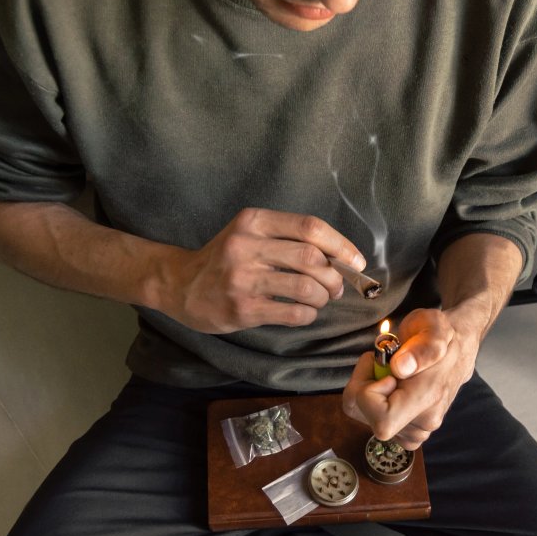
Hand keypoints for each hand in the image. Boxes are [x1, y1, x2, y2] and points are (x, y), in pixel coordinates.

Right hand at [158, 208, 364, 332]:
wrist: (181, 285)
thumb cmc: (226, 258)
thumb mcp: (250, 233)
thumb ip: (288, 238)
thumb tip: (341, 258)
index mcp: (254, 221)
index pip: (310, 227)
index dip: (341, 245)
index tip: (356, 261)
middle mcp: (247, 246)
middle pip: (313, 259)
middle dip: (335, 276)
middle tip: (337, 286)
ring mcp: (243, 279)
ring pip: (307, 288)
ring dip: (324, 297)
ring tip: (321, 299)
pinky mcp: (242, 308)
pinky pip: (293, 312)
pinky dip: (309, 314)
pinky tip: (304, 311)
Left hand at [343, 308, 480, 450]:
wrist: (455, 346)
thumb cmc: (439, 333)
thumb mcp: (433, 326)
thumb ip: (422, 348)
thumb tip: (401, 368)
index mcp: (430, 398)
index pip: (383, 420)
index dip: (369, 394)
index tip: (382, 368)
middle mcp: (426, 421)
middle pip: (369, 419)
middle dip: (365, 388)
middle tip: (383, 365)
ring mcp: (418, 429)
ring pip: (368, 420)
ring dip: (369, 394)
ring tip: (389, 374)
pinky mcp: (411, 432)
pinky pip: (376, 425)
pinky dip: (374, 406)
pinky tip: (389, 389)